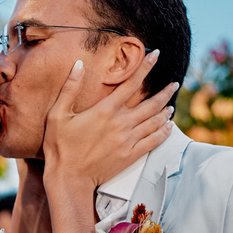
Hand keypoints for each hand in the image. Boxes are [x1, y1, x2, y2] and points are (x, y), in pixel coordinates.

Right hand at [42, 51, 177, 193]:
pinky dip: (164, 132)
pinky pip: (154, 141)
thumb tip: (78, 64)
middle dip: (165, 92)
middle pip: (151, 104)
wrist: (69, 178)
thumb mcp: (57, 114)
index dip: (145, 67)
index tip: (156, 55)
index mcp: (105, 110)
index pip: (131, 83)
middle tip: (175, 84)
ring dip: (166, 112)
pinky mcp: (131, 156)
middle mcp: (121, 123)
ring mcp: (128, 140)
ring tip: (172, 105)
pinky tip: (169, 127)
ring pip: (155, 122)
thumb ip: (69, 88)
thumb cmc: (60, 146)